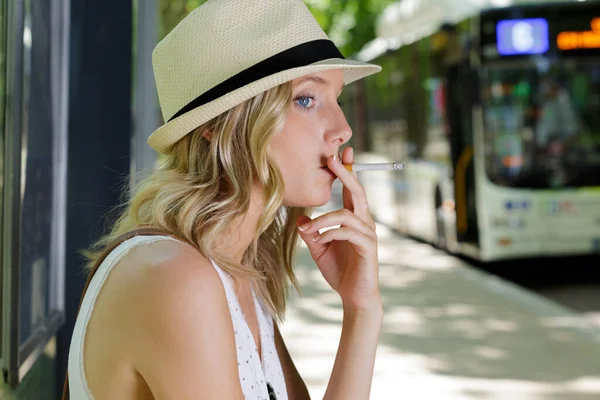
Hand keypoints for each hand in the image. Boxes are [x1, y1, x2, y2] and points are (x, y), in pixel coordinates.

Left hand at [297, 147, 380, 311]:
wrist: (355, 297)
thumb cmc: (340, 271)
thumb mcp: (319, 248)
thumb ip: (312, 232)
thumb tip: (301, 218)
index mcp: (354, 219)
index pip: (351, 191)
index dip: (347, 171)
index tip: (341, 153)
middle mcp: (364, 223)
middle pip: (357, 192)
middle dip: (345, 173)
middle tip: (332, 157)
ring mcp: (367, 234)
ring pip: (346, 214)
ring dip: (323, 219)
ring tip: (308, 230)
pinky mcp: (368, 247)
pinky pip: (347, 232)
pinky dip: (329, 234)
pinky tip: (319, 241)